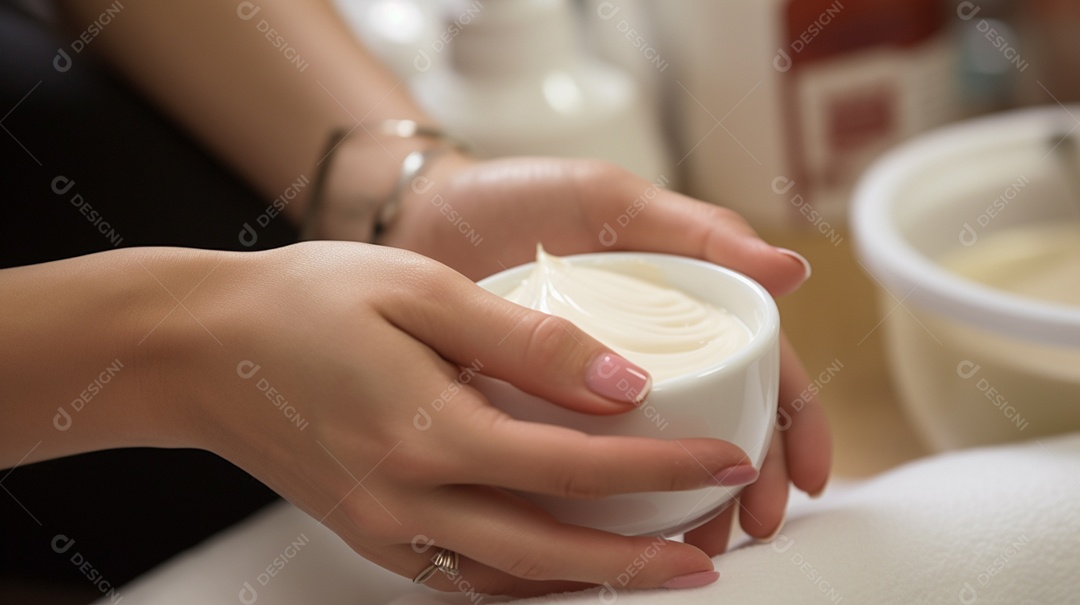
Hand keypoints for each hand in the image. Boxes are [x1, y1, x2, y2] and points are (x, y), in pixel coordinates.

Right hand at [161, 242, 759, 595]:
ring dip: (593, 580)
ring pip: (513, 578)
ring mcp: (387, 530)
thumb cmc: (305, 304)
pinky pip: (468, 576)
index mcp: (427, 434)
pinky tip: (565, 564)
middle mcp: (408, 502)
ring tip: (658, 565)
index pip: (576, 469)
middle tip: (712, 549)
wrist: (202, 350)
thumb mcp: (422, 292)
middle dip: (644, 558)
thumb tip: (621, 382)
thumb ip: (527, 342)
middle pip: (555, 552)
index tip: (723, 458)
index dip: (662, 470)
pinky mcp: (373, 535)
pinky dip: (529, 580)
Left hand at [383, 156, 832, 550]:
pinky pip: (591, 464)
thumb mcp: (608, 200)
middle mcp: (650, 349)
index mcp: (685, 300)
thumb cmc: (521, 195)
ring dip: (692, 503)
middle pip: (725, 423)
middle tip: (751, 528)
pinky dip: (617, 501)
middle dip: (750, 482)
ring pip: (664, 455)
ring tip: (699, 543)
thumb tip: (792, 273)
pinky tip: (623, 533)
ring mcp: (598, 385)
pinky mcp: (546, 412)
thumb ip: (693, 229)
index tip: (803, 478)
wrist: (423, 215)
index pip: (762, 367)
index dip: (792, 424)